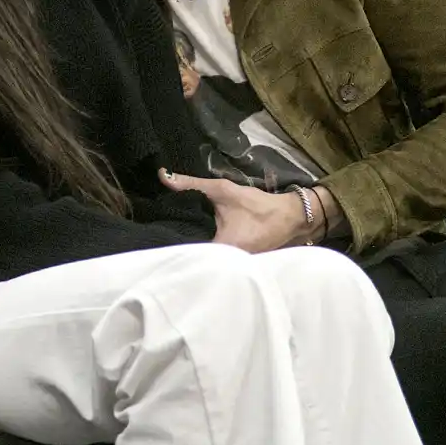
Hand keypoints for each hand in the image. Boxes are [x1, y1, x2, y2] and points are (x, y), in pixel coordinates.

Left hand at [160, 169, 323, 251]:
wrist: (289, 217)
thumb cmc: (257, 206)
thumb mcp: (224, 191)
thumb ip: (192, 184)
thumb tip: (164, 176)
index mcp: (221, 249)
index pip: (186, 250)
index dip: (170, 242)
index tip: (155, 231)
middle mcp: (225, 265)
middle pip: (192, 257)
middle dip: (179, 245)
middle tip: (160, 230)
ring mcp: (232, 268)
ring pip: (203, 260)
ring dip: (192, 249)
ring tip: (171, 236)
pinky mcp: (236, 266)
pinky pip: (214, 261)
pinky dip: (205, 252)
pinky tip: (195, 242)